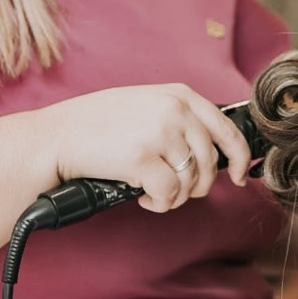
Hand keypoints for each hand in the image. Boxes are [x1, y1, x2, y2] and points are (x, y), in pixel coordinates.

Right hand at [35, 84, 253, 213]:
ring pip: (191, 182)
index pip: (226, 129)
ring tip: (154, 193)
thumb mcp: (144, 104)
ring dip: (175, 197)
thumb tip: (211, 150)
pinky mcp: (144, 158)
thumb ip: (178, 118)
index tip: (240, 176)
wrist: (57, 137)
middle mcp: (175, 110)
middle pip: (210, 162)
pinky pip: (170, 194)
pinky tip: (143, 198)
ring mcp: (160, 132)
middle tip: (176, 192)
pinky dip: (159, 204)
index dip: (240, 158)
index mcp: (179, 94)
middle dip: (198, 186)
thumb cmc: (95, 125)